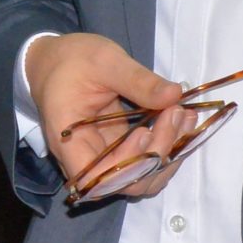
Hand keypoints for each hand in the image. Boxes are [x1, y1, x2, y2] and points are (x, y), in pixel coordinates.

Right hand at [25, 32, 192, 202]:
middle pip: (125, 182)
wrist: (57, 62)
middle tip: (176, 113)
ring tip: (185, 117)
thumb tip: (175, 95)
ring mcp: (104, 158)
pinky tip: (181, 121)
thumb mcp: (103, 60)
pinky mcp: (120, 150)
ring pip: (140, 178)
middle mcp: (85, 158)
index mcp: (69, 140)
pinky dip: (167, 146)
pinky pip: (145, 162)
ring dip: (168, 154)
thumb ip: (137, 79)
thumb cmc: (71, 60)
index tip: (145, 131)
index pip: (97, 177)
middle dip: (157, 154)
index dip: (127, 165)